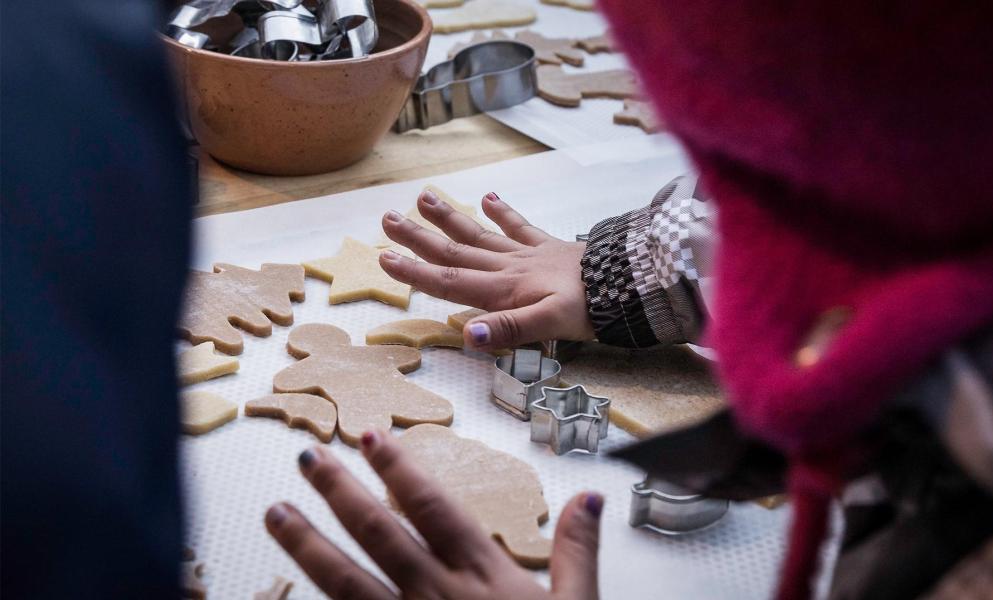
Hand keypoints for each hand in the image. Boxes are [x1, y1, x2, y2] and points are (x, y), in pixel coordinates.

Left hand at [264, 430, 603, 599]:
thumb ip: (578, 551)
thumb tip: (589, 498)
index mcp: (483, 577)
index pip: (432, 509)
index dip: (400, 470)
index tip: (371, 438)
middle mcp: (437, 598)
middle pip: (378, 534)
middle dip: (340, 492)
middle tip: (309, 456)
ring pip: (345, 583)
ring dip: (307, 545)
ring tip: (276, 513)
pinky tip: (286, 595)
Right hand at [379, 189, 594, 350]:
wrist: (629, 283)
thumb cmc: (590, 309)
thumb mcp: (549, 326)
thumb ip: (507, 329)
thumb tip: (465, 334)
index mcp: (504, 290)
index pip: (450, 282)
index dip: (415, 273)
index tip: (384, 258)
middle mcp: (509, 268)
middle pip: (456, 252)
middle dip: (420, 238)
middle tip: (387, 218)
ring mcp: (528, 254)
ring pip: (480, 235)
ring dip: (450, 219)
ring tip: (424, 196)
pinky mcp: (549, 247)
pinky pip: (521, 226)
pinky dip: (504, 212)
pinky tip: (489, 196)